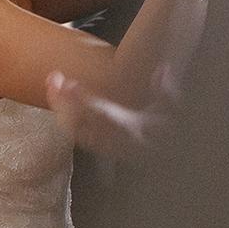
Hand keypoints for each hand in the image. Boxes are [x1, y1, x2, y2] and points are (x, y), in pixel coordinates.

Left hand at [46, 63, 177, 160]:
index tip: (70, 84)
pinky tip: (58, 98)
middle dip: (65, 102)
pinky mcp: (103, 148)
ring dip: (61, 108)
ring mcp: (109, 147)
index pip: (104, 116)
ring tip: (52, 83)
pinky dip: (65, 118)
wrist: (169, 156)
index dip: (84, 102)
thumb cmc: (172, 130)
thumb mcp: (177, 111)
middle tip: (53, 78)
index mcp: (134, 130)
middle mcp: (118, 142)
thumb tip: (163, 71)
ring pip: (78, 132)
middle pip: (84, 125)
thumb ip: (168, 92)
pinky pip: (79, 135)